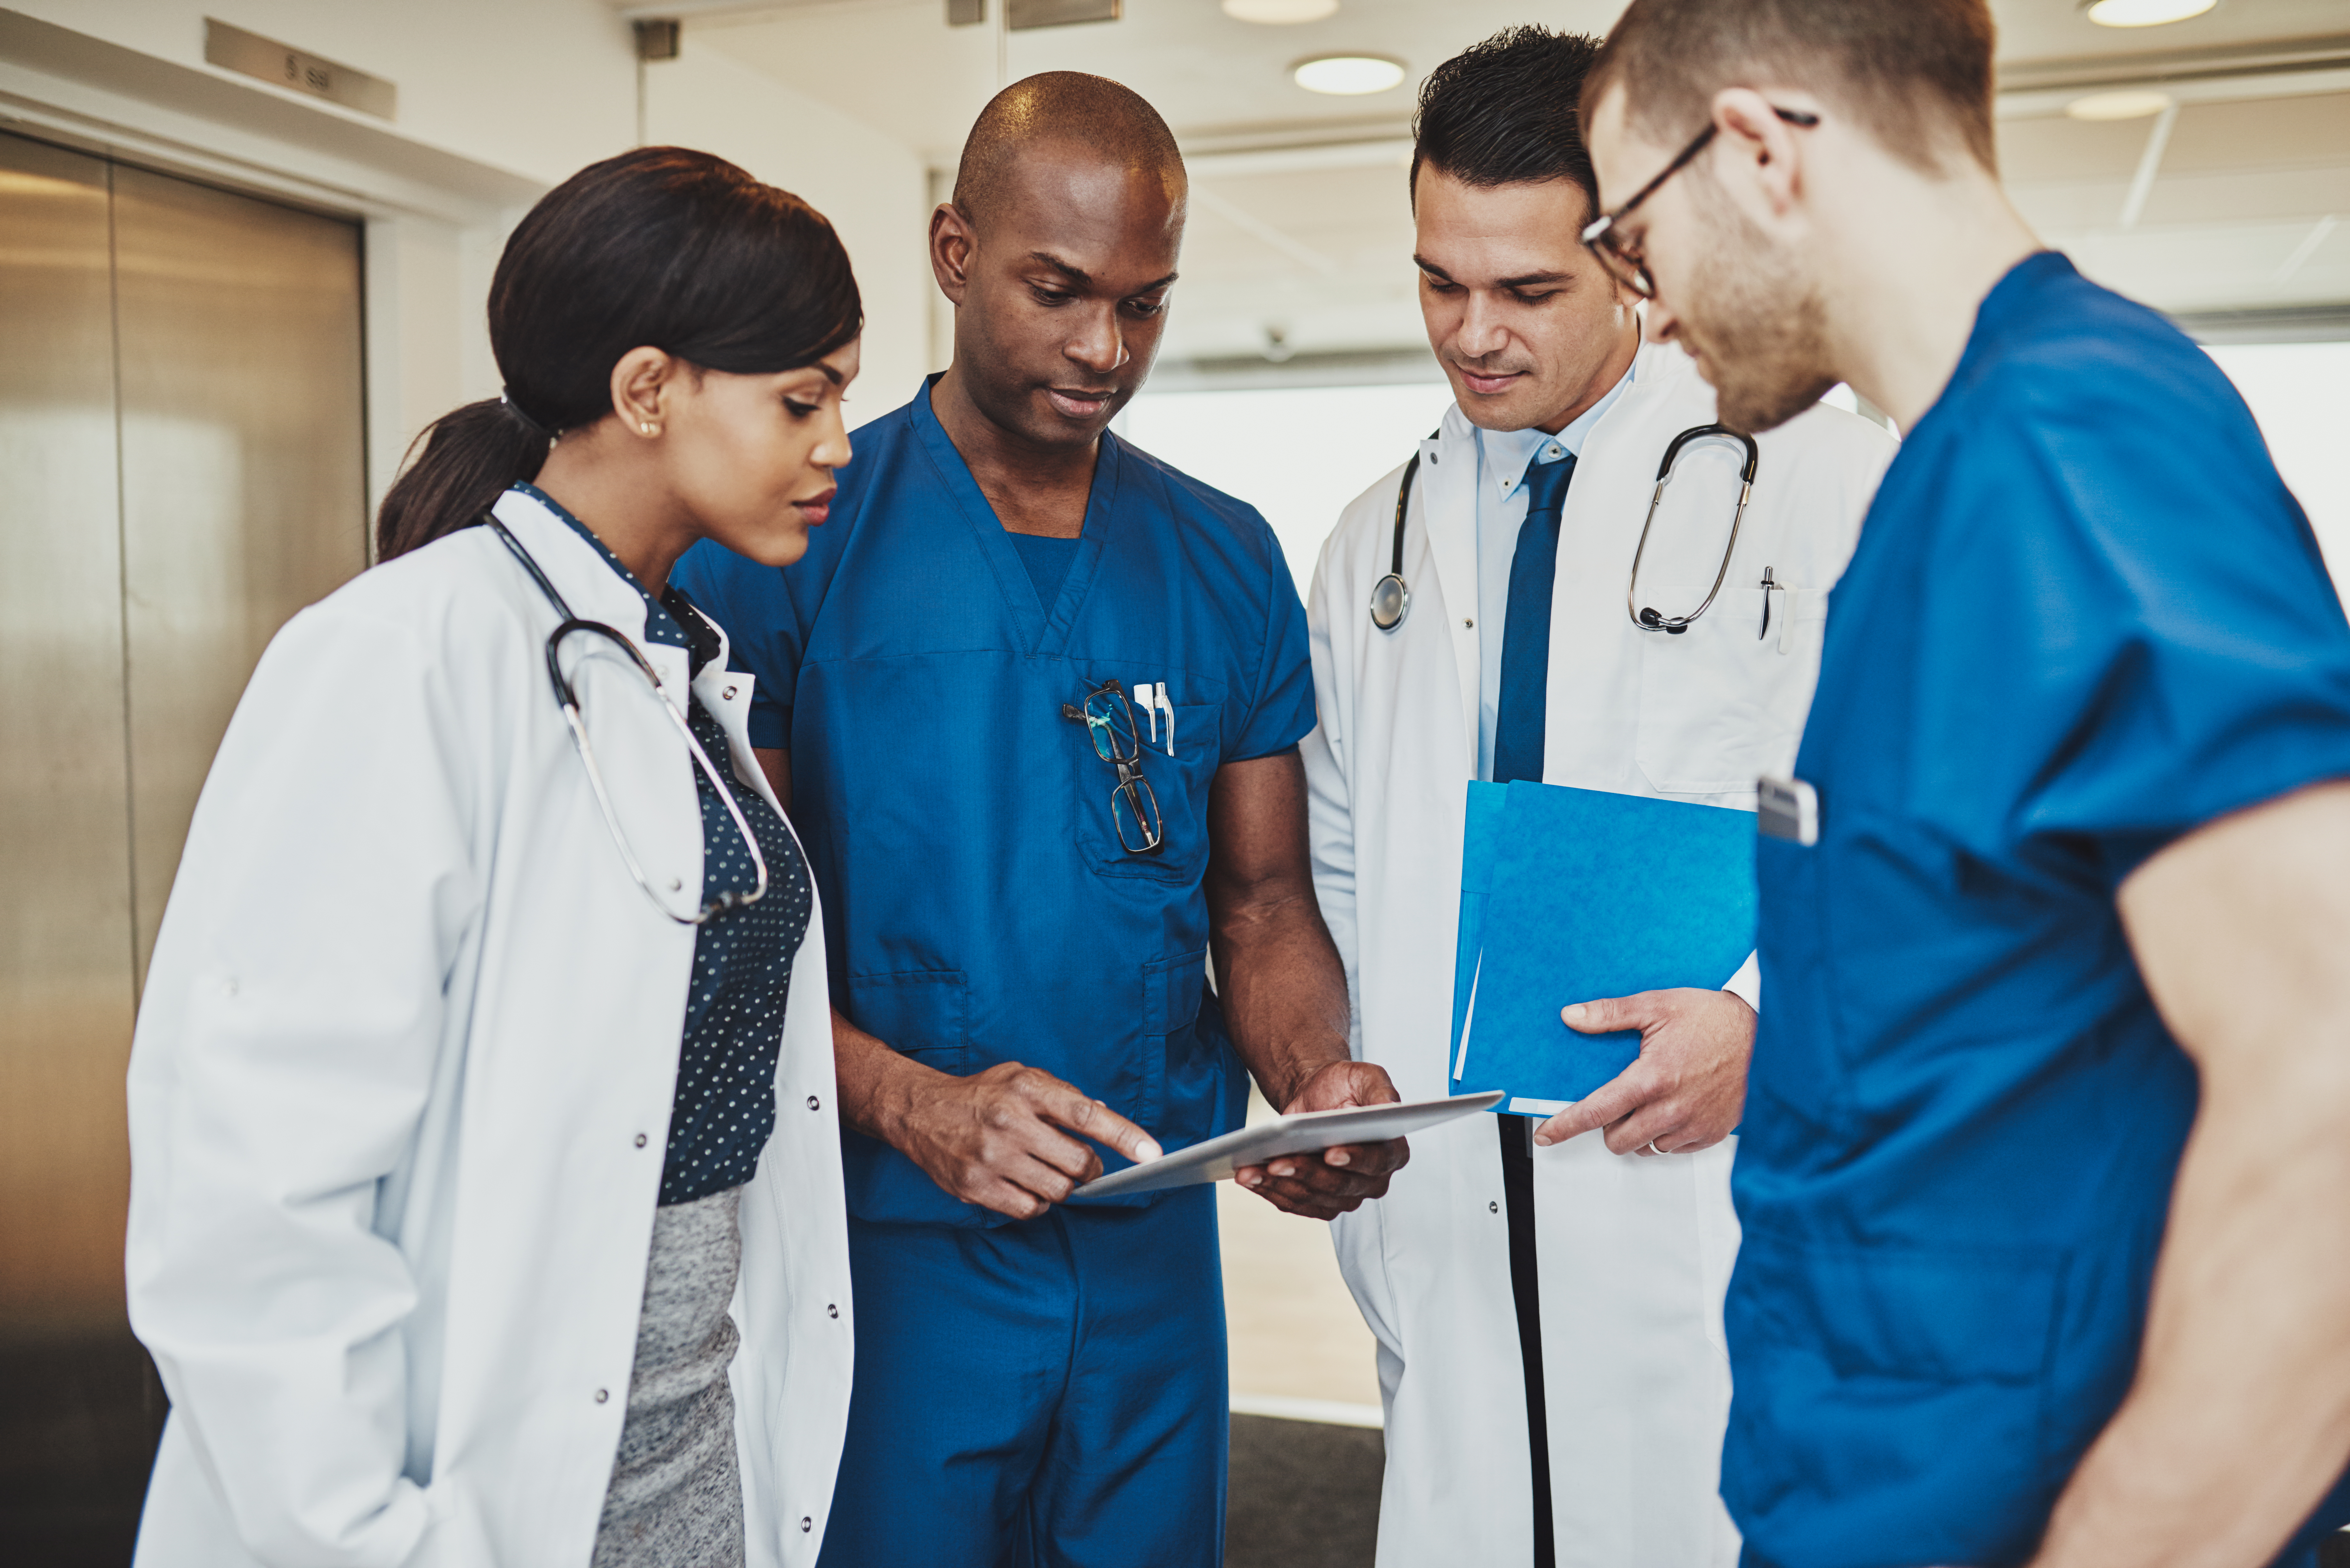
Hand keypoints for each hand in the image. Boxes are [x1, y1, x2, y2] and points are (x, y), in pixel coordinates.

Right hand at [879, 1060, 1160, 1220]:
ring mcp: (990, 1158)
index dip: (1124, 1135)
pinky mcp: (975, 1187)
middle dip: (1089, 1169)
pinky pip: (1029, 1209)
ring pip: (1057, 1190)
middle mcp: (1009, 1122)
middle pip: (1077, 1163)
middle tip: (1081, 1164)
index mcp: (1026, 1090)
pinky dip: (1036, 1202)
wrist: (920, 1112)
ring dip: (1062, 1186)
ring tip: (1044, 1169)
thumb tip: (1104, 1111)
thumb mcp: (1022, 1078)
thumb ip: (1064, 1095)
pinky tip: (1024, 1184)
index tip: (1152, 1153)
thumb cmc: (981, 1094)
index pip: (1086, 1114)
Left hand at [1234, 1060, 1410, 1219]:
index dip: (1355, 1159)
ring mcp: (1346, 1195)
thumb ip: (1382, 1091)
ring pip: (1314, 1198)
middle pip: (1340, 1186)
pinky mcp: (1319, 1202)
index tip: (1331, 1153)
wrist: (1317, 1097)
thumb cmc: (1345, 1087)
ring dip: (1281, 1185)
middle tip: (1278, 1161)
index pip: (1377, 1161)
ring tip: (1252, 1170)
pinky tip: (1250, 1177)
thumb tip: (1388, 1108)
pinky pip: (1295, 1204)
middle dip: (1307, 1173)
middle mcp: (1373, 1181)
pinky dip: (1270, 1191)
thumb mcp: (1367, 1077)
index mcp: (1392, 1152)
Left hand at [1533, 988, 1753, 1154]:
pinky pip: (1673, 1149)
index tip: (1547, 1135)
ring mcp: (1693, 1125)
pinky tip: (1673, 1109)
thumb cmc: (1714, 1019)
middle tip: (1620, 1099)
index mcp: (1652, 1078)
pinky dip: (1665, 1135)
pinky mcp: (1712, 1134)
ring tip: (1649, 1102)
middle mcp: (1671, 1108)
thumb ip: (1609, 1014)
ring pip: (1645, 1147)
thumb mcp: (1656, 1006)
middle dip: (1609, 1125)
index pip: (1596, 1111)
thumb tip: (1572, 1016)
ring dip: (1638, 1131)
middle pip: (1617, 1139)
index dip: (1566, 1126)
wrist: (1765, 1034)